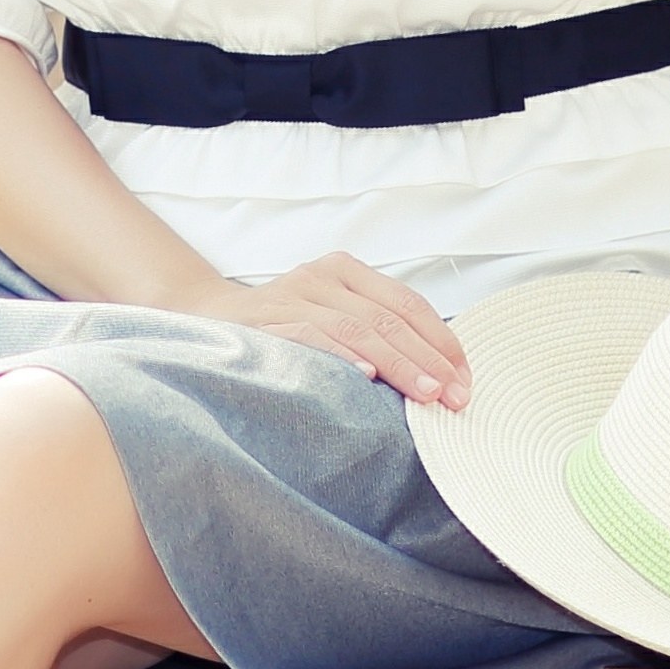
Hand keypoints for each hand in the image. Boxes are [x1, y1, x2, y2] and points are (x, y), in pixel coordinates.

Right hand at [181, 254, 471, 406]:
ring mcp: (292, 295)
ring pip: (359, 328)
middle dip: (429, 361)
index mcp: (345, 271)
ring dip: (398, 364)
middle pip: (389, 318)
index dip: (442, 343)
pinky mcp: (266, 320)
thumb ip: (373, 331)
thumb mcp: (330, 315)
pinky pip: (311, 335)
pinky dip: (341, 355)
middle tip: (456, 398)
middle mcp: (321, 276)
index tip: (466, 382)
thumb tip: (438, 375)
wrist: (203, 315)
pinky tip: (365, 376)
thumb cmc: (281, 325)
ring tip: (426, 395)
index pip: (408, 303)